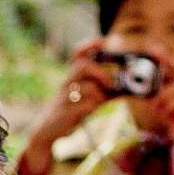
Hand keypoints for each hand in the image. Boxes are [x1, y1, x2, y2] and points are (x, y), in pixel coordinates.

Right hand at [18, 39, 115, 174]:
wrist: (46, 132)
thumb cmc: (69, 113)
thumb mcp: (86, 99)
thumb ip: (104, 93)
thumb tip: (127, 89)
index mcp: (71, 77)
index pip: (78, 54)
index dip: (90, 45)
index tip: (103, 42)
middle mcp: (66, 84)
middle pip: (83, 66)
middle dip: (100, 72)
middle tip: (110, 83)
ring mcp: (64, 98)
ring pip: (86, 88)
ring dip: (99, 94)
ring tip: (102, 101)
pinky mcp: (64, 113)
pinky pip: (83, 106)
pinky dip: (92, 107)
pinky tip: (92, 111)